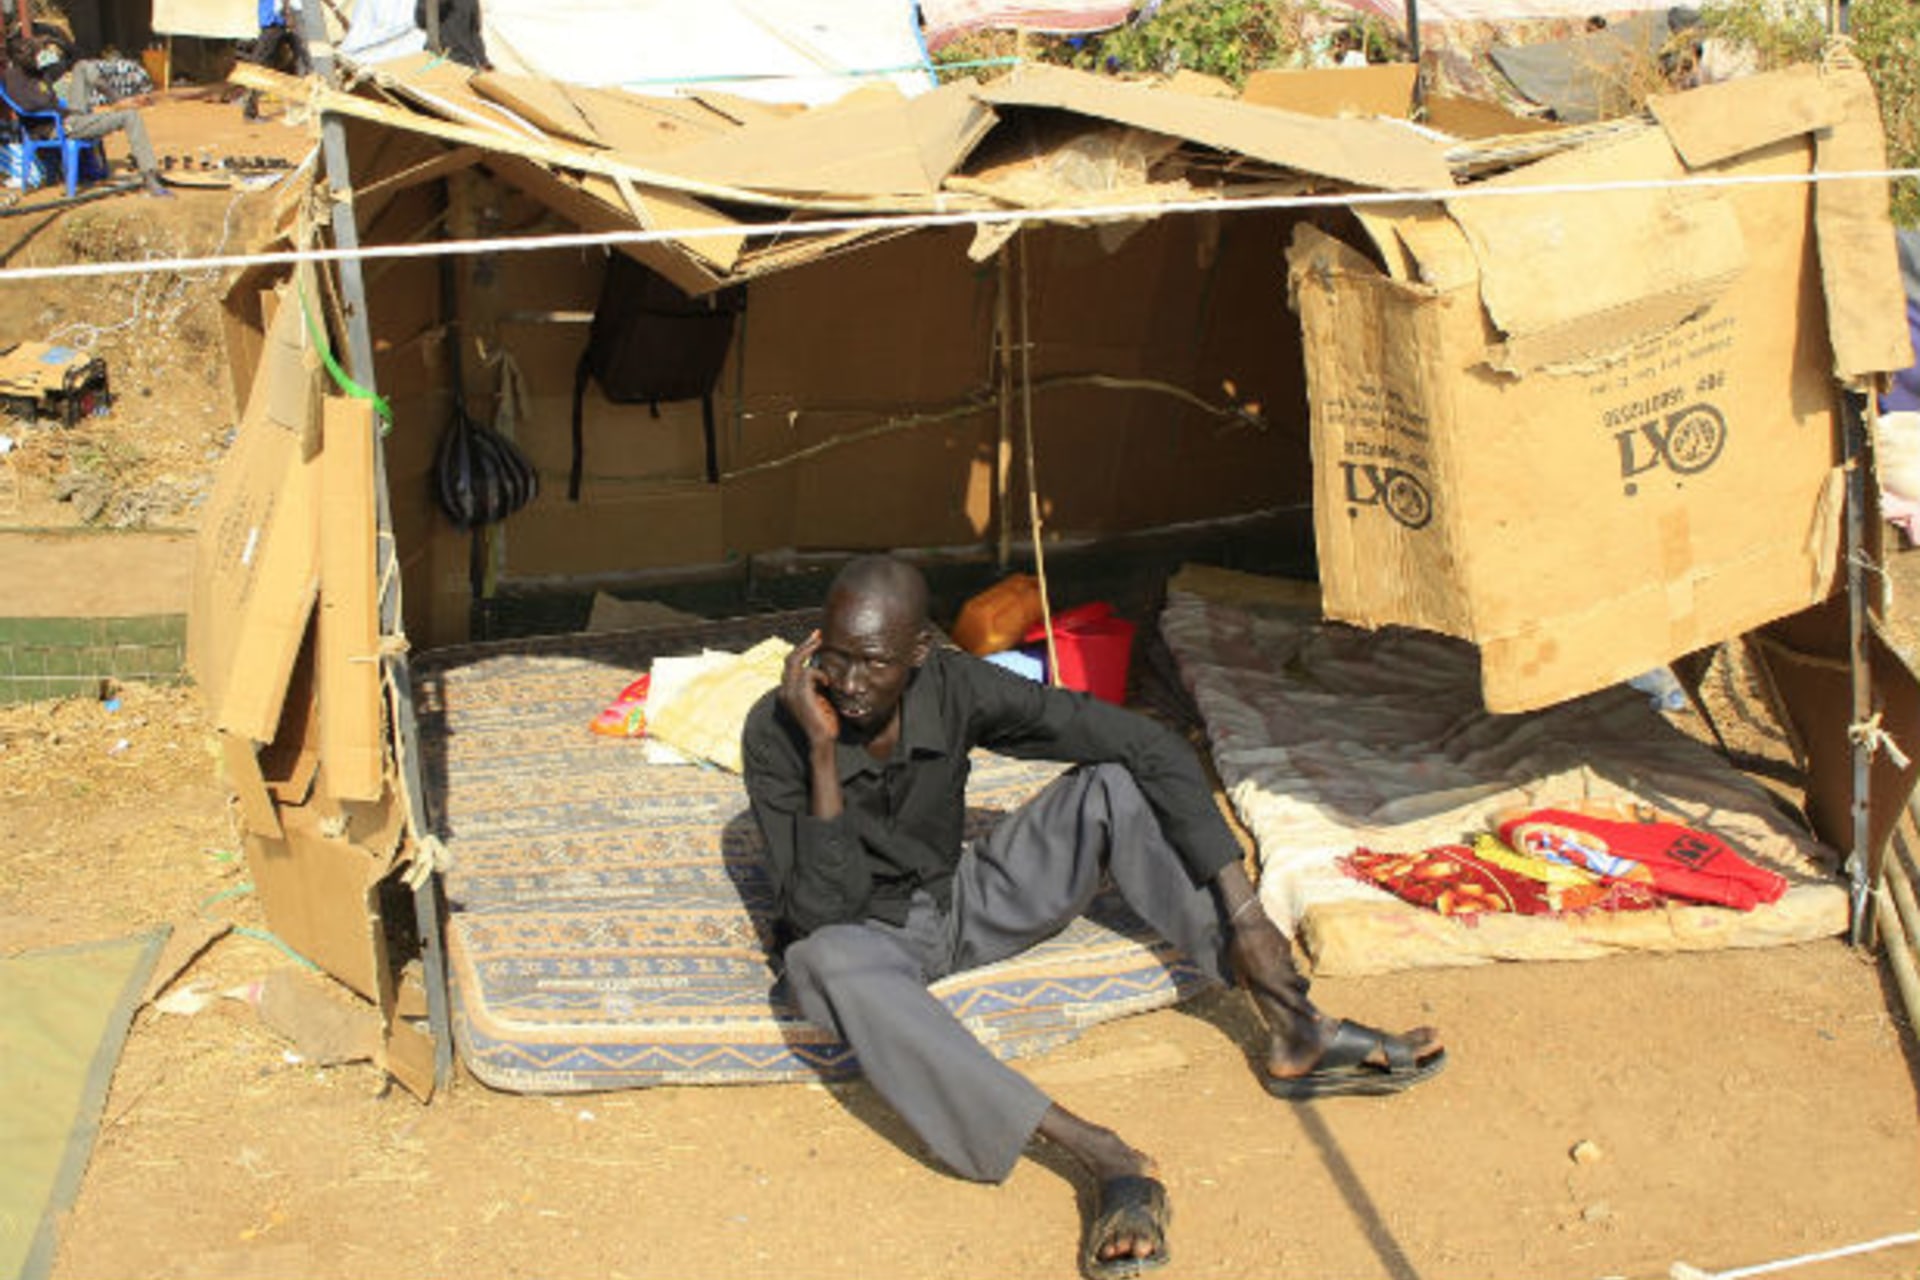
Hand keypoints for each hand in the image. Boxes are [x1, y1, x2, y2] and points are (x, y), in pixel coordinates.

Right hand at [781, 630, 838, 748]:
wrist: (822, 740)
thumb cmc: (823, 721)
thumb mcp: (817, 698)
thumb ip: (814, 684)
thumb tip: (821, 668)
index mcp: (786, 692)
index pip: (789, 665)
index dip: (801, 650)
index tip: (814, 640)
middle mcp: (783, 691)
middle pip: (789, 658)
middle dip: (804, 644)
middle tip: (818, 634)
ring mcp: (789, 692)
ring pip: (795, 661)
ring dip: (811, 654)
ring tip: (823, 659)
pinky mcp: (799, 694)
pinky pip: (809, 672)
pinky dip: (820, 675)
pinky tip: (827, 684)